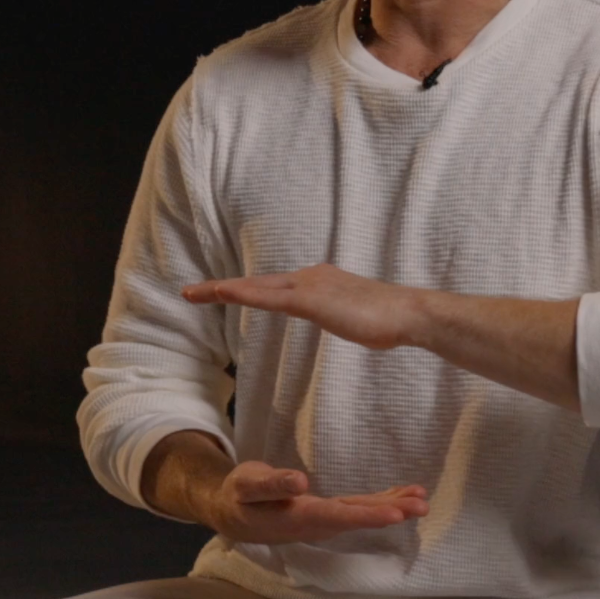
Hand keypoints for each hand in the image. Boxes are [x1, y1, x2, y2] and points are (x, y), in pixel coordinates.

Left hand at [183, 264, 418, 350]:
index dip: (245, 290)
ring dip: (221, 289)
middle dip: (222, 288)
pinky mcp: (311, 300)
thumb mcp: (355, 318)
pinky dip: (243, 293)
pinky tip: (223, 293)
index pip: (273, 287)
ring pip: (255, 287)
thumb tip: (340, 319)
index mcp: (319, 282)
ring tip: (191, 293)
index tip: (221, 294)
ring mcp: (309, 286)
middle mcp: (309, 277)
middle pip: (257, 283)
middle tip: (190, 292)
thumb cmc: (390, 321)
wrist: (409, 313)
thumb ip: (340, 316)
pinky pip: (269, 297)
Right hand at [207, 459, 427, 543]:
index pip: (338, 517)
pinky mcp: (324, 513)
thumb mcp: (247, 485)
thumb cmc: (237, 496)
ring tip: (420, 499)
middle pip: (357, 518)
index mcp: (298, 517)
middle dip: (390, 511)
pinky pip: (356, 508)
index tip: (396, 514)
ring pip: (360, 513)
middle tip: (422, 505)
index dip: (368, 515)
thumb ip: (272, 484)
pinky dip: (378, 502)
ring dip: (391, 507)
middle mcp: (315, 523)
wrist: (230, 513)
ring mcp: (322, 520)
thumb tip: (301, 482)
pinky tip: (399, 498)